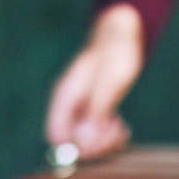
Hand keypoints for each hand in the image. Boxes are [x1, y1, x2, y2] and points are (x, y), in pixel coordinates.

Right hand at [45, 4, 144, 158]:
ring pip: (85, 140)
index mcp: (65, 97)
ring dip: (103, 142)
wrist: (121, 33)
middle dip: (93, 145)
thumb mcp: (109, 83)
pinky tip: (121, 127)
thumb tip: (86, 141)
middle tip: (114, 133)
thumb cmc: (115, 53)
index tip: (97, 139)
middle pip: (71, 142)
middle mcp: (69, 105)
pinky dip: (108, 135)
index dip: (74, 146)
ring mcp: (81, 108)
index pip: (56, 136)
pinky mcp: (94, 109)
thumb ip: (96, 111)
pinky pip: (95, 133)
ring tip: (120, 129)